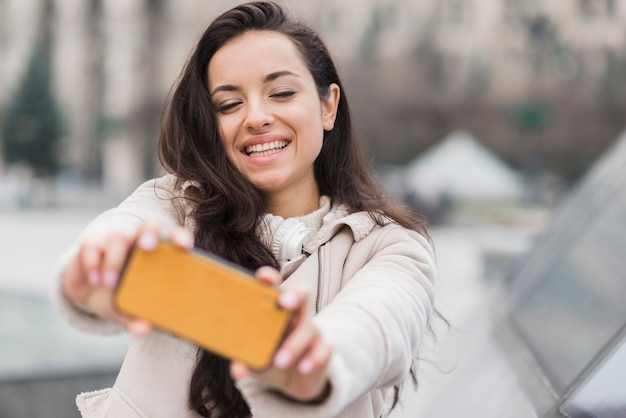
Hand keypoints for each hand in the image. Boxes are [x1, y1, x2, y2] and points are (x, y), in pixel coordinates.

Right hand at [61, 217, 193, 335]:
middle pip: (149, 225)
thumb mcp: (127, 306)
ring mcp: (116, 238)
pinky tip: (95, 280)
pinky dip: (93, 264)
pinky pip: (93, 247)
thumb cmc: (118, 292)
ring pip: (119, 237)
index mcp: (157, 252)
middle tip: (148, 246)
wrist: (87, 287)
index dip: (181, 238)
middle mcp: (138, 240)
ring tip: (110, 282)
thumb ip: (136, 316)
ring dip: (115, 260)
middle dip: (150, 232)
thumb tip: (144, 329)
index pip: (174, 238)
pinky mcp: (92, 242)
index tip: (185, 246)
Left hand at [230, 267, 332, 402]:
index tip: (263, 278)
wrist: (294, 378)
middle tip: (284, 302)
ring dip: (294, 344)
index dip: (270, 279)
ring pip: (309, 328)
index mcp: (276, 310)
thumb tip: (238, 370)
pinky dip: (314, 359)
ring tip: (279, 361)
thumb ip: (246, 360)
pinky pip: (324, 350)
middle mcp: (297, 314)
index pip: (275, 286)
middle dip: (294, 294)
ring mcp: (311, 331)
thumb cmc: (271, 357)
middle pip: (302, 294)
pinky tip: (303, 368)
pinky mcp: (323, 350)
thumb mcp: (255, 358)